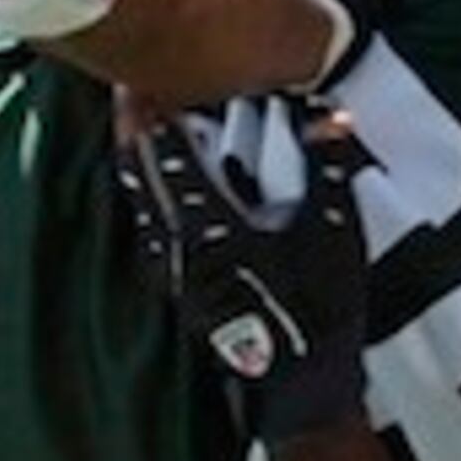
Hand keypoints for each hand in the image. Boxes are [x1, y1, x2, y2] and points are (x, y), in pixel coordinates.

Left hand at [120, 93, 371, 443]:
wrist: (303, 384)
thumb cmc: (321, 307)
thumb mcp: (335, 234)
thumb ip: (329, 170)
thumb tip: (332, 115)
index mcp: (212, 229)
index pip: (172, 159)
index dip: (156, 115)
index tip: (142, 76)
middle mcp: (179, 249)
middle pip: (141, 176)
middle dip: (133, 129)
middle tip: (125, 87)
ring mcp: (173, 272)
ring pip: (139, 204)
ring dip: (135, 161)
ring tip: (133, 126)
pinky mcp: (177, 289)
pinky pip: (148, 229)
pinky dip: (146, 195)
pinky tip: (152, 183)